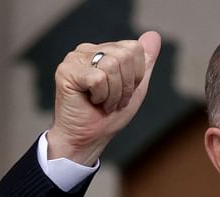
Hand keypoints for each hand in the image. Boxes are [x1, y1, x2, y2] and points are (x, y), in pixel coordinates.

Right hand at [47, 31, 161, 164]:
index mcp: (104, 50)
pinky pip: (98, 78)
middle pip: (124, 56)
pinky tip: (91, 102)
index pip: (134, 48)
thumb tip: (154, 35)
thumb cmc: (108, 117)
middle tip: (113, 101)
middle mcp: (87, 50)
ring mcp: (74, 58)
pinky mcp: (66, 71)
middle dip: (125, 86)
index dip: (135, 76)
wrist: (88, 138)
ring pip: (111, 66)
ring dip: (113, 94)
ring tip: (103, 103)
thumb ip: (145, 62)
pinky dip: (101, 96)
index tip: (124, 92)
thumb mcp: (135, 88)